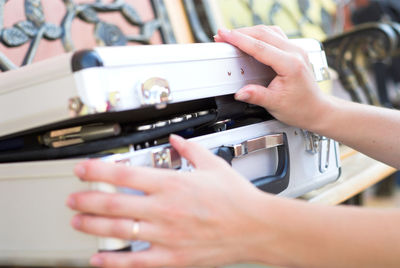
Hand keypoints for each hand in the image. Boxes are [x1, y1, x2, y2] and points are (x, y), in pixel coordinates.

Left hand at [67, 135, 269, 267]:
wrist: (255, 227)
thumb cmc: (237, 198)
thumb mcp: (213, 165)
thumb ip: (190, 150)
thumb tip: (176, 140)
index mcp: (173, 184)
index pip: (124, 175)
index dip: (97, 171)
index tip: (82, 170)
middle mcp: (165, 209)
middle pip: (114, 204)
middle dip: (86, 200)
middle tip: (72, 199)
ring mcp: (166, 234)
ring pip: (119, 231)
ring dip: (93, 227)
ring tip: (78, 222)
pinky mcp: (172, 257)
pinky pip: (136, 261)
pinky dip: (113, 261)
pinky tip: (99, 259)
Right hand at [215, 25, 331, 131]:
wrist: (316, 109)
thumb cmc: (300, 108)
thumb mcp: (275, 104)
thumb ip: (256, 96)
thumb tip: (240, 92)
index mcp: (291, 64)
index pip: (260, 47)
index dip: (240, 40)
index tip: (225, 36)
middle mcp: (295, 52)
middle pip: (263, 34)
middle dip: (240, 33)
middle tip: (223, 36)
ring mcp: (296, 49)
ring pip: (269, 31)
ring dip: (249, 31)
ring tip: (233, 36)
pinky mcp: (294, 50)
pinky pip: (274, 35)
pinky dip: (259, 35)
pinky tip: (250, 39)